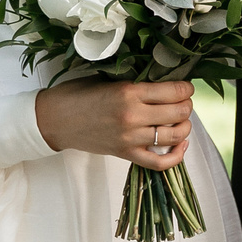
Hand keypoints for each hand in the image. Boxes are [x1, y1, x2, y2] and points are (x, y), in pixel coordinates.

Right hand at [36, 80, 194, 170]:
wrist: (55, 119)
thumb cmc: (78, 94)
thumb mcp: (107, 79)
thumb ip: (135, 81)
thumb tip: (164, 79)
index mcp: (128, 92)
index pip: (173, 90)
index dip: (186, 88)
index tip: (186, 87)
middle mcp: (132, 116)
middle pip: (178, 112)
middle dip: (186, 105)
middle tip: (183, 101)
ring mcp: (130, 138)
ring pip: (174, 136)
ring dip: (185, 127)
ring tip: (182, 120)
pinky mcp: (125, 154)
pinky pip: (159, 163)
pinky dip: (176, 156)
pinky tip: (181, 145)